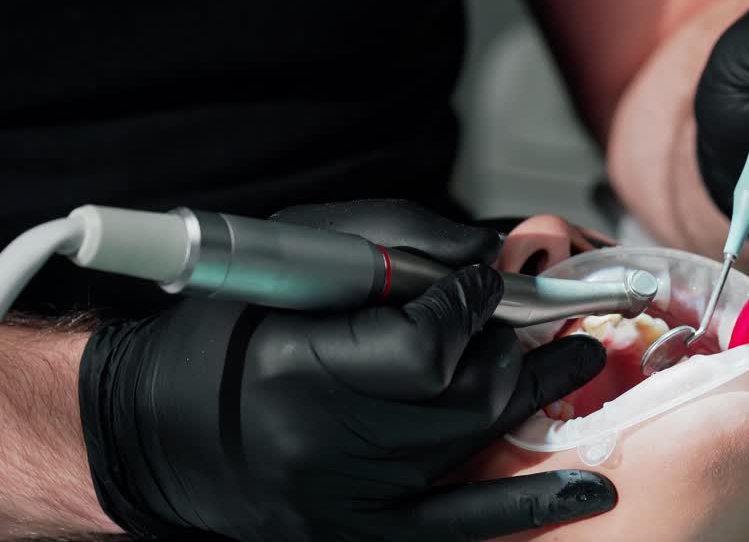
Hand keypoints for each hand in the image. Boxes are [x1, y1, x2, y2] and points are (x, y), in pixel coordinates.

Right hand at [79, 199, 613, 540]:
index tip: (488, 281)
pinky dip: (530, 503)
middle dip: (518, 348)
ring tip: (578, 359)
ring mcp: (345, 499)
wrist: (153, 433)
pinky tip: (589, 486)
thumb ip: (392, 242)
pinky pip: (460, 526)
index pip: (426, 346)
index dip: (473, 305)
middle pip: (466, 398)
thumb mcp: (288, 261)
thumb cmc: (224, 335)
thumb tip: (488, 251)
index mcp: (296, 368)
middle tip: (548, 319)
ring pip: (474, 445)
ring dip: (533, 395)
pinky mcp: (355, 531)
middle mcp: (324, 445)